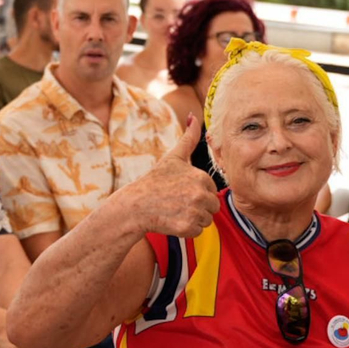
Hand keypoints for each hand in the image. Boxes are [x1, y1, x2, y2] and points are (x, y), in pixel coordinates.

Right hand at [118, 115, 219, 238]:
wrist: (136, 204)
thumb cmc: (156, 180)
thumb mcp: (174, 157)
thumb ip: (189, 138)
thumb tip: (193, 115)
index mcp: (202, 177)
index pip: (212, 191)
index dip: (197, 192)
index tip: (181, 190)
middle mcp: (201, 194)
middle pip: (212, 207)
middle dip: (198, 207)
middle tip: (178, 202)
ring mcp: (194, 212)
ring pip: (206, 220)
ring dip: (193, 218)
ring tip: (175, 210)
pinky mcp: (187, 228)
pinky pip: (198, 231)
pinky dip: (186, 229)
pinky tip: (173, 220)